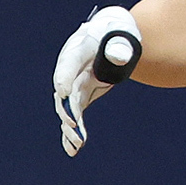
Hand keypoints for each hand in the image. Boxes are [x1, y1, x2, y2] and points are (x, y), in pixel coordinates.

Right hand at [53, 6, 141, 156]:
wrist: (111, 37)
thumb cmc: (117, 34)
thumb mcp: (121, 36)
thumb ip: (120, 47)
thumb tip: (119, 57)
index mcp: (78, 50)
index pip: (69, 64)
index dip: (64, 77)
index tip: (64, 92)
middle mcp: (70, 70)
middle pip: (66, 92)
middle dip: (68, 110)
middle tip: (74, 126)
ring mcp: (74, 85)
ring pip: (69, 109)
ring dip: (71, 127)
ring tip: (78, 144)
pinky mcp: (81, 96)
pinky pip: (74, 116)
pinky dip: (73, 132)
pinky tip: (73, 150)